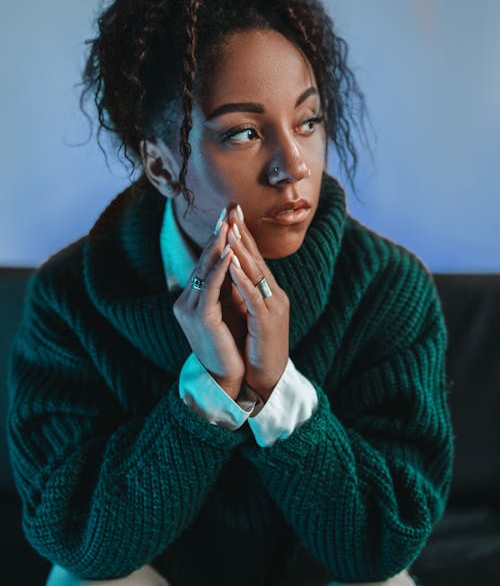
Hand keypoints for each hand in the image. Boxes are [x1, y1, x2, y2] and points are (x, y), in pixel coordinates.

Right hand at [172, 214, 244, 398]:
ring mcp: (190, 309)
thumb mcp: (227, 311)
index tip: (228, 214)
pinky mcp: (200, 318)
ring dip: (218, 245)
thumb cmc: (231, 345)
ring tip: (228, 224)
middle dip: (217, 233)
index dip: (217, 237)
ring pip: (206, 270)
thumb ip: (224, 289)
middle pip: (203, 260)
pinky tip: (229, 253)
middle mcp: (186, 300)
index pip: (206, 261)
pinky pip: (211, 288)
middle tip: (228, 208)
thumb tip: (233, 263)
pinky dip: (221, 269)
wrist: (226, 377)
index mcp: (192, 298)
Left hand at [226, 206, 289, 400]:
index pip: (255, 258)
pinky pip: (254, 297)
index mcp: (269, 293)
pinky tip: (232, 265)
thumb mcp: (249, 315)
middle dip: (243, 233)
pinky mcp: (267, 323)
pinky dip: (243, 280)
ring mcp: (273, 308)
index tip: (232, 213)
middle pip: (257, 259)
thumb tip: (229, 273)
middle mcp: (275, 295)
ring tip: (230, 230)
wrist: (267, 379)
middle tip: (232, 209)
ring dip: (242, 251)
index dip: (244, 235)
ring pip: (256, 274)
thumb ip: (243, 294)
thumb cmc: (255, 349)